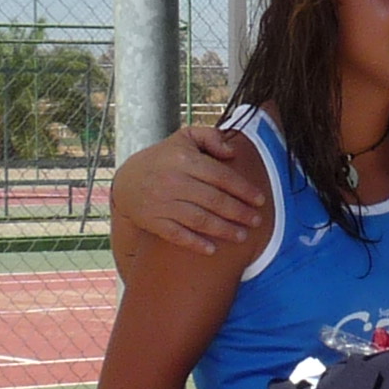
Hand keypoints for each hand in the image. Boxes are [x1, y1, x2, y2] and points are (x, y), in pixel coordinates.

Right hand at [116, 126, 267, 257]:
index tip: (260, 200)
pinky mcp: (153, 221)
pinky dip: (195, 243)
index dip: (243, 189)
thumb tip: (232, 152)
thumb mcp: (184, 138)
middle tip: (257, 221)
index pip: (220, 176)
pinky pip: (177, 235)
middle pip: (213, 200)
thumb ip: (210, 137)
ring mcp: (162, 203)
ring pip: (199, 219)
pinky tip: (212, 250)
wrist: (127, 181)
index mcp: (184, 160)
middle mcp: (173, 181)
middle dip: (239, 212)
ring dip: (223, 230)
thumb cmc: (165, 158)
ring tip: (243, 236)